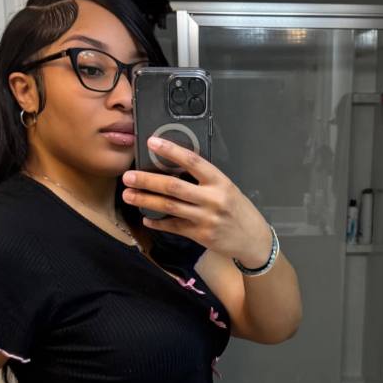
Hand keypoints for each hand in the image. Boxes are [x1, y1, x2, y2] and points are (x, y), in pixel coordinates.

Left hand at [121, 136, 272, 265]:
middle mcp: (213, 199)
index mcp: (220, 182)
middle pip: (173, 186)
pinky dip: (158, 222)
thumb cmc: (239, 211)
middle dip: (147, 180)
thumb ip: (205, 181)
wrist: (254, 240)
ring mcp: (206, 219)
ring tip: (128, 195)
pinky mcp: (201, 235)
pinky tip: (146, 217)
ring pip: (169, 206)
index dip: (171, 150)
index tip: (152, 142)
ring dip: (146, 200)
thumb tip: (174, 170)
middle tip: (128, 176)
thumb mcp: (228, 189)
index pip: (193, 161)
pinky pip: (174, 227)